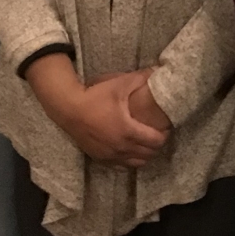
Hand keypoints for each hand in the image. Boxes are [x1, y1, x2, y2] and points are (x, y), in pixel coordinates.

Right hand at [25, 58, 167, 166]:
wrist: (69, 109)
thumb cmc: (96, 96)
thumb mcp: (119, 85)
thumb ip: (140, 78)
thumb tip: (156, 70)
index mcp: (128, 130)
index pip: (156, 141)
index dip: (164, 135)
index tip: (166, 127)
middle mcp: (121, 147)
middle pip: (149, 154)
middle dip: (157, 145)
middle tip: (158, 134)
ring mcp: (110, 155)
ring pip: (136, 163)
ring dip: (145, 155)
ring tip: (146, 143)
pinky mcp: (100, 158)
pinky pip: (122, 166)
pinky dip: (130, 160)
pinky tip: (130, 150)